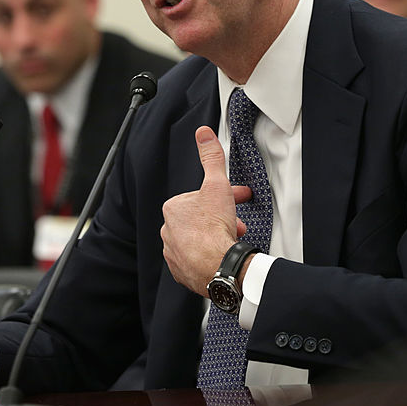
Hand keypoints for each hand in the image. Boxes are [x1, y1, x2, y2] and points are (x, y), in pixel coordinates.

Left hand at [161, 126, 251, 295]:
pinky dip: (209, 256)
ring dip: (216, 236)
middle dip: (221, 218)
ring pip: (199, 239)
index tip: (238, 200)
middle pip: (201, 219)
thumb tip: (203, 134)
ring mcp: (174, 253)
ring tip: (231, 240)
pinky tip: (221, 255)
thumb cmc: (213, 228)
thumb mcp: (216, 184)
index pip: (201, 197)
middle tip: (238, 222)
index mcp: (174, 208)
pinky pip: (196, 260)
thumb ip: (211, 158)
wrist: (217, 265)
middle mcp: (168, 230)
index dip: (223, 197)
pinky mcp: (182, 271)